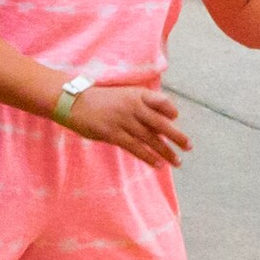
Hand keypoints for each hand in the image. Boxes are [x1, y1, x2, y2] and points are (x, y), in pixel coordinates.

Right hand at [63, 82, 188, 167]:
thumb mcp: (120, 95)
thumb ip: (136, 105)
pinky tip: (158, 164)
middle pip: (161, 124)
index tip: (174, 118)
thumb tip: (153, 124)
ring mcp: (123, 120)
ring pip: (151, 139)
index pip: (162, 102)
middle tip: (188, 147)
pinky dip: (148, 157)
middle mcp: (133, 107)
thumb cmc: (96, 99)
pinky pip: (136, 148)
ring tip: (177, 161)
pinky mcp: (113, 133)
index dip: (171, 111)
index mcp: (136, 95)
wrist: (71, 100)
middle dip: (177, 137)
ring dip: (166, 152)